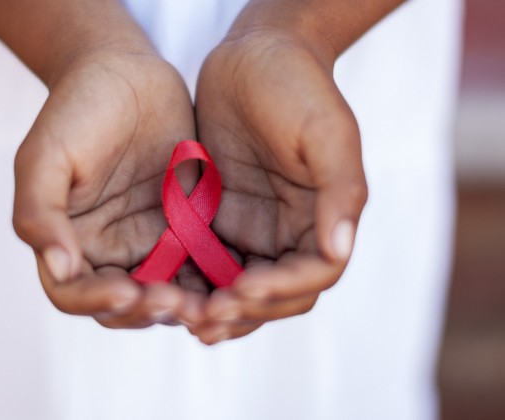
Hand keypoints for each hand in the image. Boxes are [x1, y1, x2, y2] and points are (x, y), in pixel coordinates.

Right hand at [13, 48, 205, 328]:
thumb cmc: (76, 110)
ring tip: (210, 301)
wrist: (125, 72)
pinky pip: (202, 264)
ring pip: (168, 293)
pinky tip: (232, 276)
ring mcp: (151, 241)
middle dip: (148, 310)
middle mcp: (109, 251)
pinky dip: (213, 279)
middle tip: (177, 303)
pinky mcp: (188, 228)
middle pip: (125, 305)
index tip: (130, 291)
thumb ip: (40, 212)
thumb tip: (59, 267)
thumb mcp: (45, 155)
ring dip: (186, 305)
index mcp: (68, 241)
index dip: (98, 301)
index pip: (75, 293)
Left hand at [191, 29, 367, 343]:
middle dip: (245, 310)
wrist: (253, 56)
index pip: (313, 274)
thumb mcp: (326, 130)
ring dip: (218, 309)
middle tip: (206, 318)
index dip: (281, 290)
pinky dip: (193, 284)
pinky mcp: (219, 221)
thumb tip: (340, 250)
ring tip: (186, 319)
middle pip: (277, 294)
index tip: (243, 289)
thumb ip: (340, 190)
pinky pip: (207, 264)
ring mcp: (255, 230)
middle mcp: (293, 232)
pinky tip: (169, 292)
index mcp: (325, 217)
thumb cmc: (296, 85)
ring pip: (241, 288)